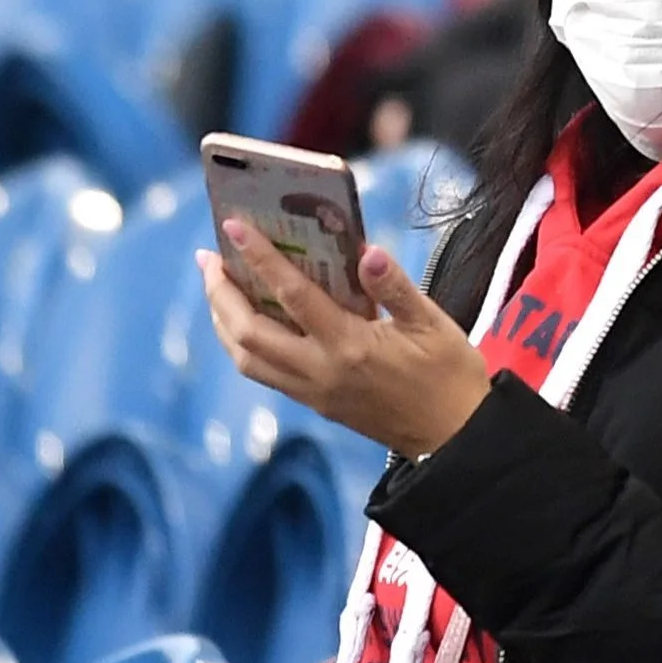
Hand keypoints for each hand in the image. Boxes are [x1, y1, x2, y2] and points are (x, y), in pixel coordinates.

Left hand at [200, 225, 494, 460]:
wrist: (452, 435)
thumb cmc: (449, 374)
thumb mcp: (433, 324)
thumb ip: (396, 287)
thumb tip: (367, 251)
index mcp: (350, 346)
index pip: (293, 296)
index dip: (260, 259)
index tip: (235, 227)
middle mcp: (319, 370)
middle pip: (248, 333)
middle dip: (221, 293)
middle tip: (209, 258)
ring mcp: (311, 390)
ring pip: (245, 358)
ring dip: (223, 321)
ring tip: (218, 287)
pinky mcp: (313, 402)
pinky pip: (261, 372)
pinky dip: (242, 344)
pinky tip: (246, 323)